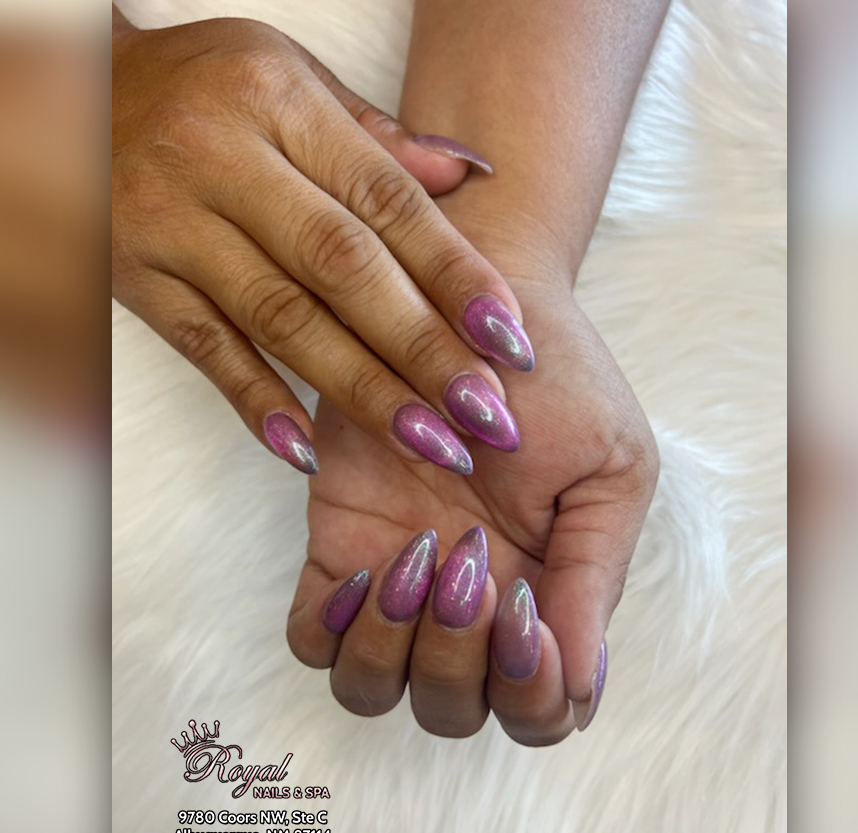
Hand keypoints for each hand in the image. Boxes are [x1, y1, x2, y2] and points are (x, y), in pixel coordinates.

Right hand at [112, 14, 530, 475]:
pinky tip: (309, 451)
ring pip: (282, 320)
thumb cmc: (202, 86)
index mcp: (277, 100)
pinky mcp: (136, 280)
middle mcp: (223, 160)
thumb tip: (469, 176)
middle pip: (343, 269)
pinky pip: (205, 351)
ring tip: (429, 443)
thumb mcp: (288, 79)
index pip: (386, 201)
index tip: (509, 340)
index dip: (454, 273)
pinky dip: (259, 403)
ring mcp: (172, 226)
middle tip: (485, 414)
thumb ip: (378, 137)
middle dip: (423, 348)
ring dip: (362, 390)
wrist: (70, 93)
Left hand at [287, 244, 658, 744]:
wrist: (477, 299)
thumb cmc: (557, 378)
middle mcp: (468, 607)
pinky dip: (330, 628)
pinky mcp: (336, 546)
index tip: (525, 609)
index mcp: (545, 598)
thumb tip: (583, 683)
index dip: (532, 692)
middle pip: (451, 710)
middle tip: (467, 565)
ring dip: (393, 651)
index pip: (537, 711)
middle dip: (458, 661)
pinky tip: (364, 568)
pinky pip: (309, 636)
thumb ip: (594, 573)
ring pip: (371, 689)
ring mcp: (397, 583)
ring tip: (415, 559)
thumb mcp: (608, 465)